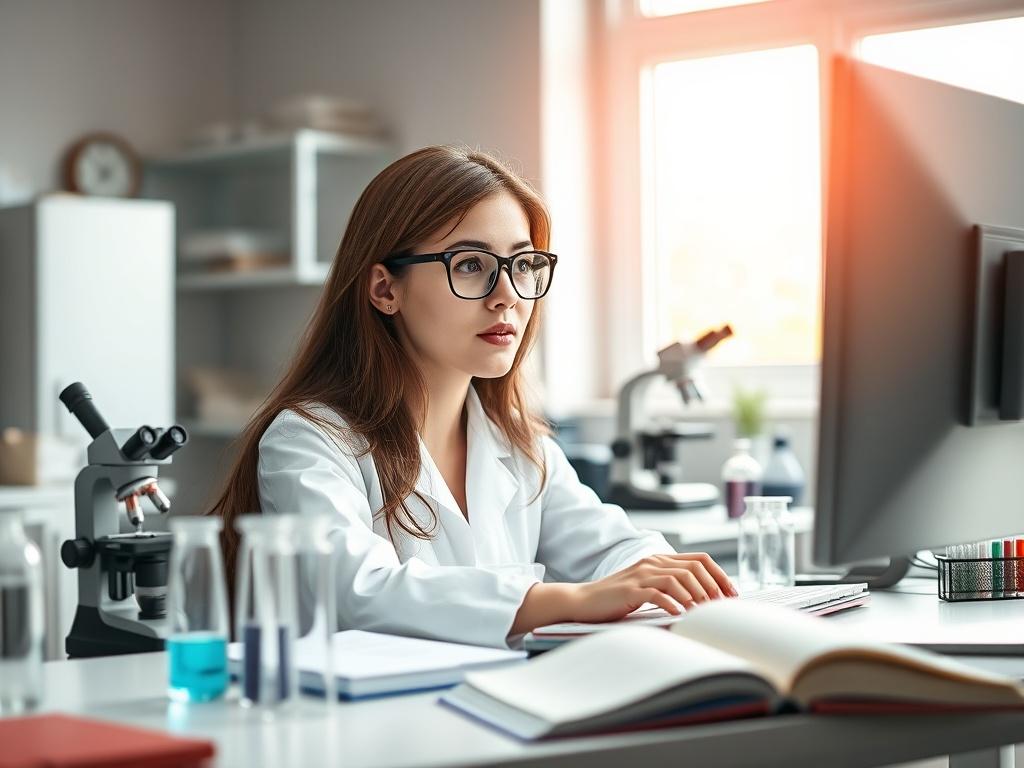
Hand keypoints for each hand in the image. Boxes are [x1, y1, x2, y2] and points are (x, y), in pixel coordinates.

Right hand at [569, 553, 737, 623]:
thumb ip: (671, 587)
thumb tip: (705, 600)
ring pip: (677, 578)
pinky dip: (672, 604)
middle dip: (712, 587)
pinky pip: (656, 594)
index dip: (720, 575)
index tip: (731, 594)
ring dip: (695, 596)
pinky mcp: (629, 591)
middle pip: (693, 568)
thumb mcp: (648, 588)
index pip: (700, 559)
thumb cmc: (617, 599)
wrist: (584, 601)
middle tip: (720, 606)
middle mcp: (652, 563)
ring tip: (703, 612)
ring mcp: (640, 576)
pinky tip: (679, 615)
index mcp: (659, 560)